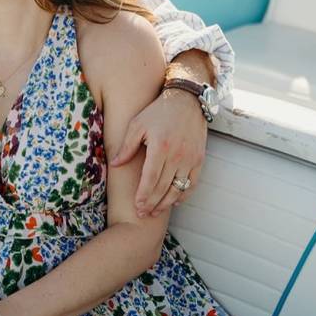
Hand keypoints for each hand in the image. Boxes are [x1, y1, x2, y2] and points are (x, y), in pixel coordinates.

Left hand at [110, 88, 206, 216]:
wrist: (187, 101)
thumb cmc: (158, 112)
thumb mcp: (137, 124)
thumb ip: (126, 146)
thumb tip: (115, 164)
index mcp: (160, 147)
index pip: (150, 179)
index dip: (143, 195)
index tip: (137, 206)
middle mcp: (177, 155)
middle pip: (164, 187)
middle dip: (152, 203)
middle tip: (142, 214)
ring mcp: (190, 158)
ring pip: (179, 189)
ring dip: (167, 203)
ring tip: (156, 211)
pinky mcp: (199, 159)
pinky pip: (192, 183)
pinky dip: (184, 194)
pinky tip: (174, 201)